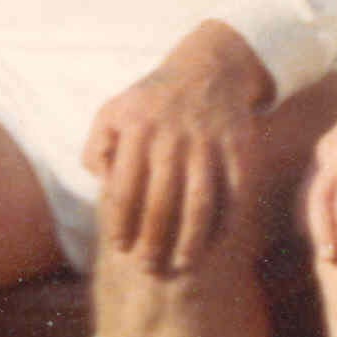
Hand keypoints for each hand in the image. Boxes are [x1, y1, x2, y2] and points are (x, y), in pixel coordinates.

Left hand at [84, 23, 274, 274]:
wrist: (210, 68)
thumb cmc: (153, 99)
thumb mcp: (113, 111)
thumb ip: (96, 147)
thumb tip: (101, 183)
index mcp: (136, 130)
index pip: (124, 190)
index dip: (121, 224)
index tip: (121, 248)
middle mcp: (172, 137)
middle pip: (160, 203)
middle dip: (153, 242)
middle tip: (149, 269)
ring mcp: (209, 143)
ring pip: (199, 203)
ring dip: (191, 240)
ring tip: (182, 265)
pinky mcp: (240, 148)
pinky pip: (235, 193)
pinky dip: (227, 222)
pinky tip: (217, 243)